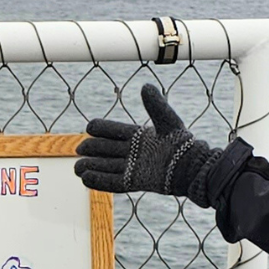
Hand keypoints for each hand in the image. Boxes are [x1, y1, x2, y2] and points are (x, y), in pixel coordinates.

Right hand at [76, 83, 229, 204]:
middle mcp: (134, 152)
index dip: (102, 129)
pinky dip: (100, 181)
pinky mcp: (136, 182)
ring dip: (92, 167)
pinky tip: (86, 180)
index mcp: (140, 136)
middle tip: (79, 149)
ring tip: (77, 168)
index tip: (89, 127)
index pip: (115, 131)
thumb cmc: (182, 144)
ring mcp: (135, 168)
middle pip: (108, 150)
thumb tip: (145, 86)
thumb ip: (155, 105)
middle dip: (92, 150)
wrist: (191, 167)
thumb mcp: (168, 121)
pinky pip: (114, 182)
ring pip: (108, 167)